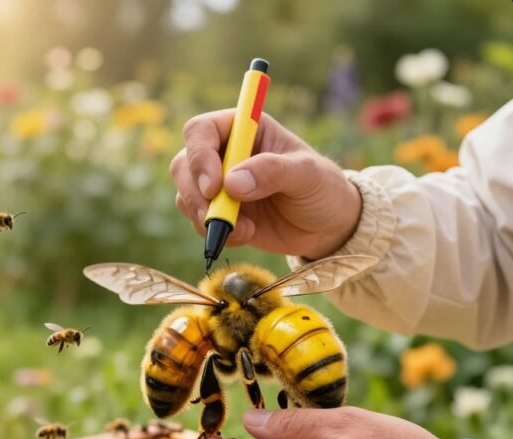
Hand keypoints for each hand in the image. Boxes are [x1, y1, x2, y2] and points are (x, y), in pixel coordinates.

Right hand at [171, 110, 362, 259]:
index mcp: (244, 128)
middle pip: (184, 163)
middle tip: (217, 216)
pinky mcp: (220, 213)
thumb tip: (232, 183)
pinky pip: (199, 222)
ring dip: (206, 217)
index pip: (201, 130)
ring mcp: (219, 184)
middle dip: (194, 193)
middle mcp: (224, 153)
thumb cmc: (323, 188)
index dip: (199, 156)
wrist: (328, 226)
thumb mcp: (307, 174)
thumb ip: (273, 172)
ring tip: (245, 229)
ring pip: (186, 195)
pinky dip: (217, 233)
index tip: (214, 186)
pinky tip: (246, 235)